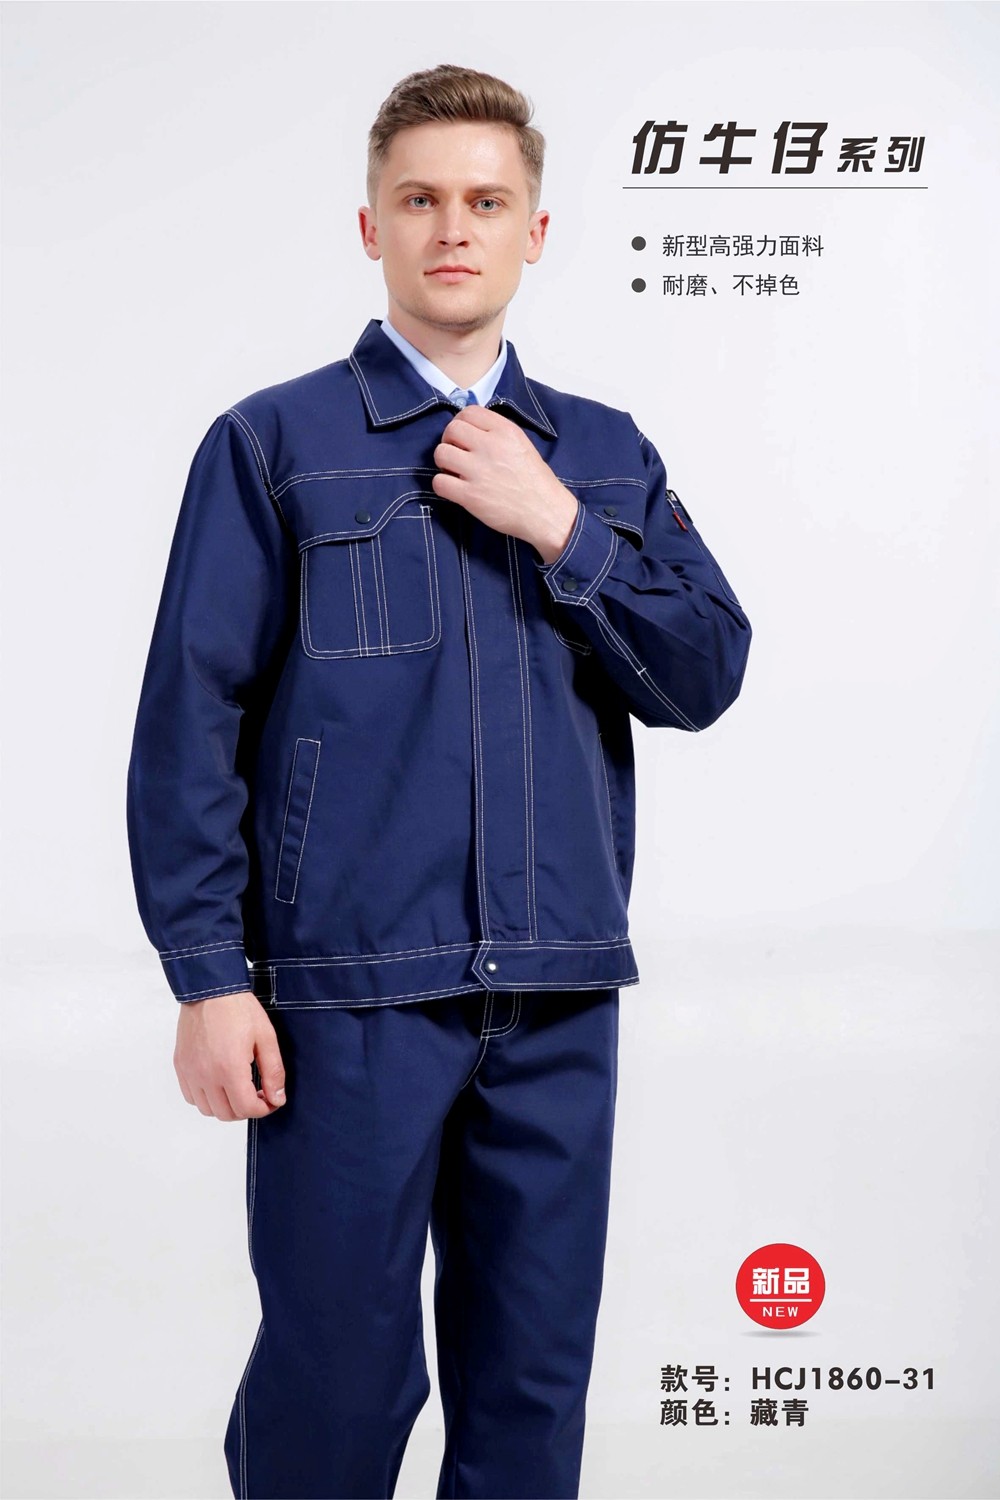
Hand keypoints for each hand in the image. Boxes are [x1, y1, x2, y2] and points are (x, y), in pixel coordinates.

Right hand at [174, 991, 286, 1120]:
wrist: (210, 989)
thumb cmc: (239, 1009)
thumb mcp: (266, 1037)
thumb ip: (273, 1072)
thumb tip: (277, 1099)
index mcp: (229, 1068)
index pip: (246, 1109)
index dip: (264, 1109)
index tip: (271, 1099)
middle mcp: (206, 1075)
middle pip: (227, 1114)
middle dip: (246, 1109)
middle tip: (257, 1094)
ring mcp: (190, 1072)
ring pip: (207, 1110)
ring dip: (225, 1106)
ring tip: (238, 1088)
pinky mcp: (181, 1066)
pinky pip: (191, 1097)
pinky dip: (206, 1098)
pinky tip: (218, 1083)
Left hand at [432, 405, 579, 564]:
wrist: (545, 512)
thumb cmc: (534, 480)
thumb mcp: (522, 444)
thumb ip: (497, 433)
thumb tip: (469, 429)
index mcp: (505, 431)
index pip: (469, 412)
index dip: (460, 422)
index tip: (463, 436)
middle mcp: (491, 446)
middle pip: (451, 430)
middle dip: (449, 441)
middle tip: (457, 454)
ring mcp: (479, 471)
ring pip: (441, 454)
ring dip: (444, 463)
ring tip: (455, 472)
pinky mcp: (470, 495)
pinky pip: (439, 482)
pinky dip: (442, 485)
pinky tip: (454, 489)